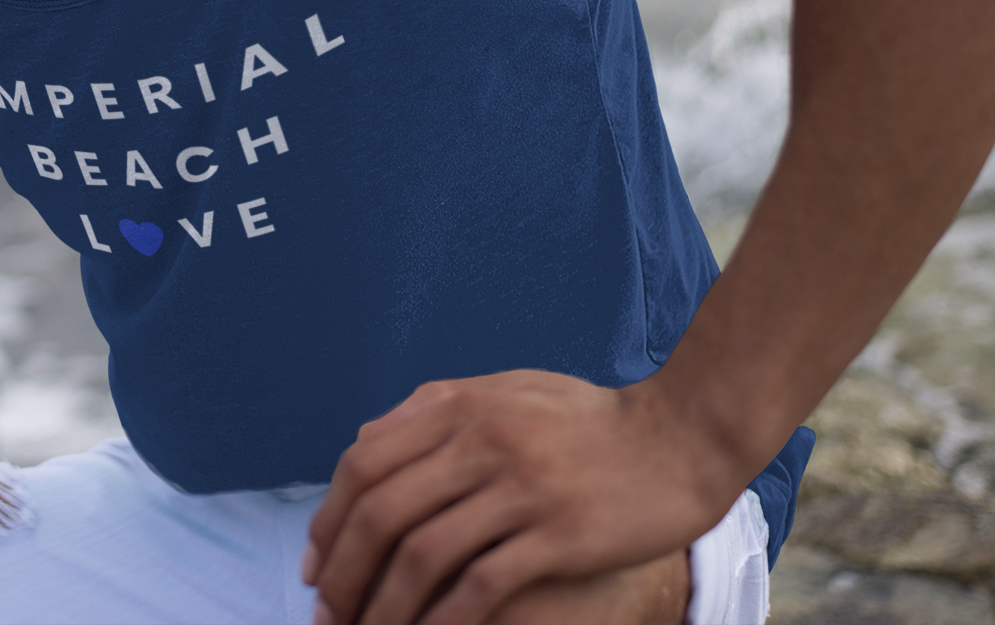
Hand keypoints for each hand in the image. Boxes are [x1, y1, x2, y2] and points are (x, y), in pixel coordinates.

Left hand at [303, 370, 729, 624]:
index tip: (314, 565)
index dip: (328, 520)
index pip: (364, 463)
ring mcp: (518, 487)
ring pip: (420, 554)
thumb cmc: (589, 420)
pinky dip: (441, 620)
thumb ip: (435, 410)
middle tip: (326, 614)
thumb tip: (365, 440)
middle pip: (381, 512)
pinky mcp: (557, 533)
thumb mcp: (506, 392)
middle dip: (342, 572)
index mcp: (458, 405)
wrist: (680, 437)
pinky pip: (479, 585)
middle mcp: (479, 440)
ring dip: (382, 605)